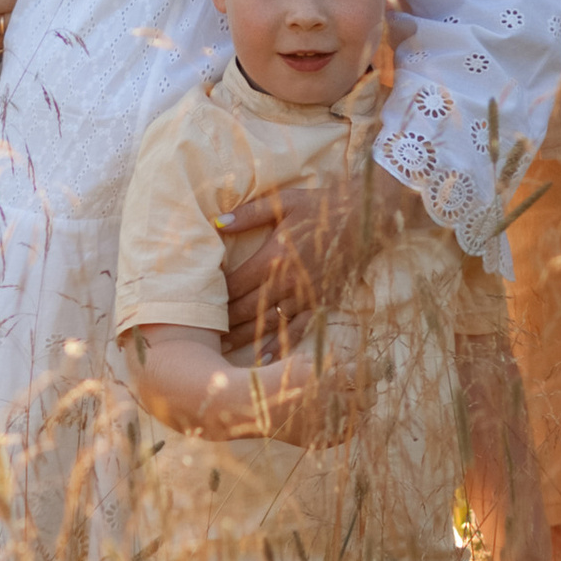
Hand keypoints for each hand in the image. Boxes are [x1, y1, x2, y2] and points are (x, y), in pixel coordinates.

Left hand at [217, 165, 417, 346]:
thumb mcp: (284, 201)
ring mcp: (304, 295)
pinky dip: (280, 345)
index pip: (233, 284)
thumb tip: (215, 222)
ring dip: (243, 338)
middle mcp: (286, 282)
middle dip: (221, 324)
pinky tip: (265, 359)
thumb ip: (248, 214)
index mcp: (272, 257)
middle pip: (245, 309)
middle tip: (198, 336)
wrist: (367, 217)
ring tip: (221, 351)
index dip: (212, 297)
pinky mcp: (321, 302)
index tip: (193, 306)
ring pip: (267, 323)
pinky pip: (297, 329)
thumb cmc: (323, 206)